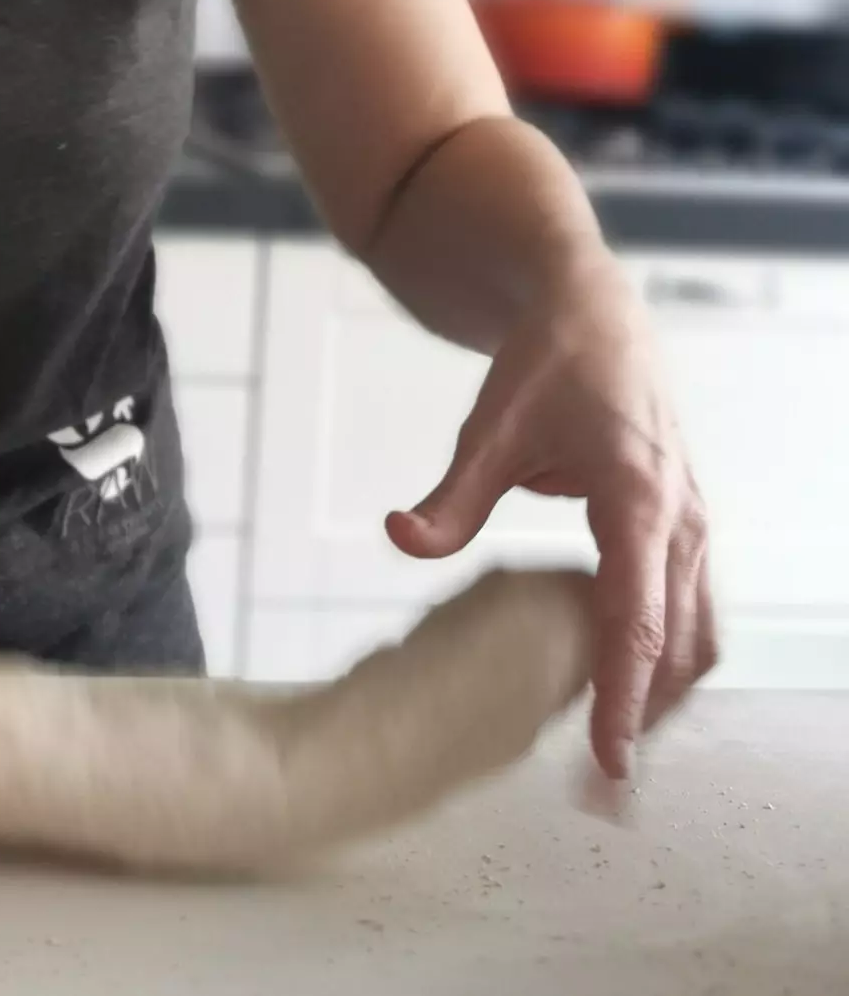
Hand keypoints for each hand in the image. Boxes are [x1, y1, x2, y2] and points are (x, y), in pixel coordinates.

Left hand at [384, 260, 715, 780]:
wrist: (595, 310)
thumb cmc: (548, 363)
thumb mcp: (490, 424)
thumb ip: (452, 495)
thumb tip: (400, 537)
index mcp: (638, 496)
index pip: (636, 618)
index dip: (623, 695)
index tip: (609, 761)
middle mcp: (682, 519)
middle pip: (678, 645)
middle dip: (644, 716)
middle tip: (598, 787)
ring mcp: (693, 526)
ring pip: (696, 635)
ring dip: (661, 693)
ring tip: (609, 751)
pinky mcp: (686, 529)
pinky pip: (690, 610)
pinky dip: (665, 657)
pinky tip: (620, 687)